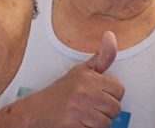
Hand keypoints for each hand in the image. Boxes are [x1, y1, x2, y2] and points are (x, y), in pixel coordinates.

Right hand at [0, 31, 123, 127]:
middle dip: (105, 111)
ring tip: (84, 116)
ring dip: (97, 123)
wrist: (34, 112)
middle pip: (115, 108)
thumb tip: (111, 35)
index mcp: (88, 77)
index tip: (98, 96)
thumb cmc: (60, 93)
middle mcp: (84, 92)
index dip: (111, 95)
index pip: (119, 90)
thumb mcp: (80, 72)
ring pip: (106, 122)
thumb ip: (101, 58)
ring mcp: (79, 109)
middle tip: (90, 108)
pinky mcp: (74, 125)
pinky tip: (79, 123)